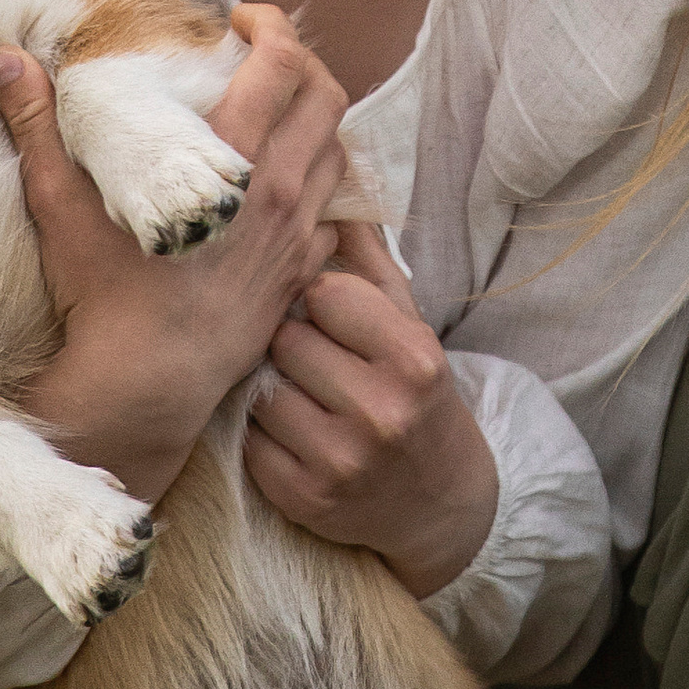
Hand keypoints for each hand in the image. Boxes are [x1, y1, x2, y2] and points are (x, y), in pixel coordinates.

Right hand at [0, 5, 351, 509]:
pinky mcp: (300, 275)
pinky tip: (283, 188)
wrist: (145, 385)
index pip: (285, 64)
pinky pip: (335, 214)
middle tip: (263, 57)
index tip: (241, 20)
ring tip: (276, 114)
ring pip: (339, 153)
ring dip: (316, 121)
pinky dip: (320, 185)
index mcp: (232, 159)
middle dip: (304, 63)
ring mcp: (298, 237)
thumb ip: (37, 124)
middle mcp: (281, 192)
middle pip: (330, 98)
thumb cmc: (104, 294)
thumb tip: (5, 59)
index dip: (271, 27)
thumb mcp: (62, 201)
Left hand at [245, 227, 498, 598]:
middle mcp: (381, 413)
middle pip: (287, 338)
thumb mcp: (409, 326)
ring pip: (262, 388)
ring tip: (306, 397)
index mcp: (413, 360)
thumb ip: (368, 261)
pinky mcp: (303, 499)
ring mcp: (340, 462)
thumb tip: (328, 187)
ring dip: (273, 387)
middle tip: (316, 360)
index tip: (334, 316)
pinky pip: (250, 440)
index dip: (322, 299)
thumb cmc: (415, 396)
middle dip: (294, 341)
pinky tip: (295, 436)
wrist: (438, 501)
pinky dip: (264, 435)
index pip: (327, 292)